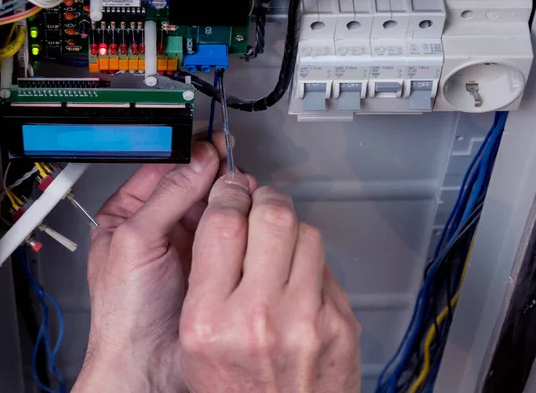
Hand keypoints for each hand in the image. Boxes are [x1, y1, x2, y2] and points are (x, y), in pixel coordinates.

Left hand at [74, 133, 253, 392]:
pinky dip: (239, 217)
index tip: (213, 142)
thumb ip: (168, 196)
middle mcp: (159, 223)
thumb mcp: (138, 241)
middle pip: (191, 181)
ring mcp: (186, 240)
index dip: (189, 153)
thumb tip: (198, 159)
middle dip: (214, 172)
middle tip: (233, 167)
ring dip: (228, 193)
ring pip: (212, 202)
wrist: (148, 366)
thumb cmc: (125, 313)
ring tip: (241, 188)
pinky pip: (227, 227)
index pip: (162, 168)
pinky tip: (245, 213)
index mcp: (129, 213)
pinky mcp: (210, 257)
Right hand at [178, 175, 361, 392]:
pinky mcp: (340, 323)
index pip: (222, 224)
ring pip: (306, 231)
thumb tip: (229, 216)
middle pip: (272, 214)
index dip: (228, 194)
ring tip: (279, 247)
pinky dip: (310, 262)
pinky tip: (298, 281)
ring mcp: (307, 319)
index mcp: (210, 321)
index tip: (231, 191)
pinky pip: (325, 264)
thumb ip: (207, 278)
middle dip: (265, 199)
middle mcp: (259, 317)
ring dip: (291, 229)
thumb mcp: (195, 343)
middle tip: (259, 203)